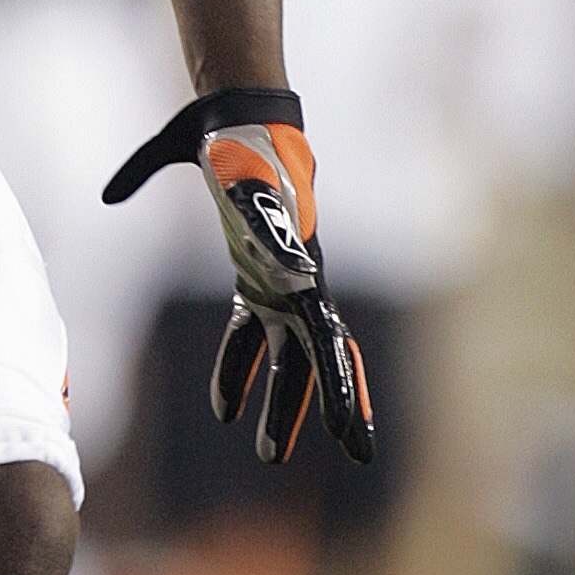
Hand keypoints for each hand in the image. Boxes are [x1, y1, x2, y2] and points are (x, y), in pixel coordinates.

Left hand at [103, 87, 373, 466]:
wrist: (237, 119)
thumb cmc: (241, 152)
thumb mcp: (246, 192)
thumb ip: (263, 232)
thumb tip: (297, 276)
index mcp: (300, 273)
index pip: (328, 343)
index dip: (341, 388)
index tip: (350, 432)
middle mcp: (297, 284)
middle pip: (316, 360)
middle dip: (325, 409)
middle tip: (346, 456)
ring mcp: (278, 282)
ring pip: (285, 356)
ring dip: (279, 402)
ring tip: (269, 453)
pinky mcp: (252, 276)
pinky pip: (251, 335)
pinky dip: (237, 370)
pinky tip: (224, 408)